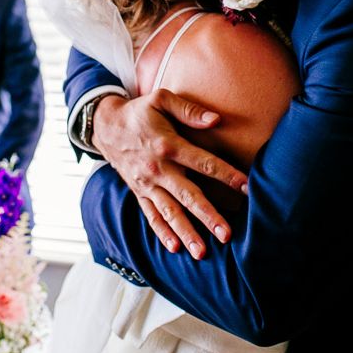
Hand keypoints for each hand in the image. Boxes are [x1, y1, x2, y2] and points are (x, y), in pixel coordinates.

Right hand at [91, 91, 247, 257]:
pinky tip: (175, 248)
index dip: (227, 175)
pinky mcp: (139, 192)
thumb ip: (189, 110)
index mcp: (168, 145)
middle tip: (226, 235)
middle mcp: (158, 169)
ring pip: (170, 211)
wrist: (104, 126)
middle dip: (208, 216)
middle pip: (188, 195)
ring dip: (186, 232)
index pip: (203, 163)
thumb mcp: (161, 99)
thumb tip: (216, 120)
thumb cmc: (139, 112)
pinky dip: (162, 232)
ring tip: (202, 252)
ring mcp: (147, 184)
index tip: (247, 188)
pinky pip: (151, 215)